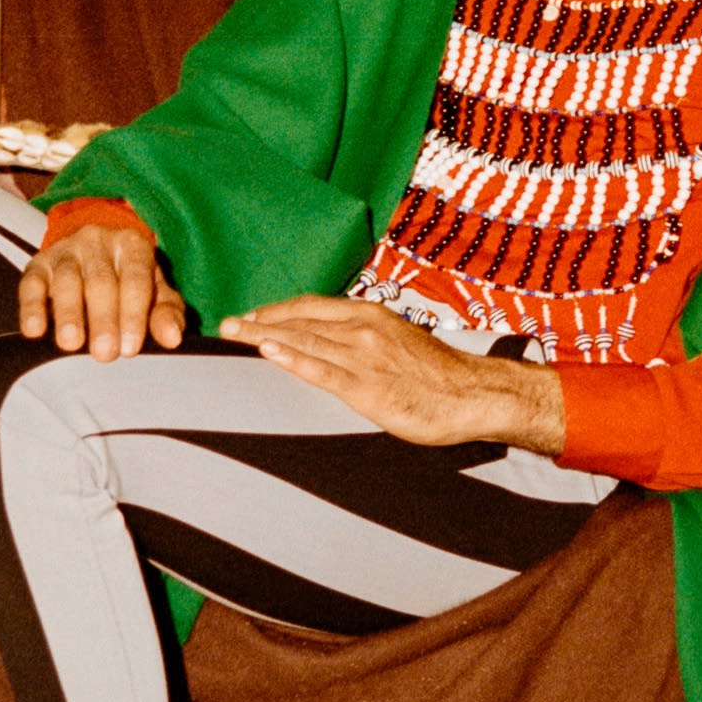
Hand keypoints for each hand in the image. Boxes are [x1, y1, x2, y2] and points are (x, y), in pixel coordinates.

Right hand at [21, 220, 186, 359]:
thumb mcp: (155, 294)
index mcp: (132, 246)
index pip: (135, 279)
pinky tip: (34, 331)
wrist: (96, 255)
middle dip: (103, 320)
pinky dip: (32, 307)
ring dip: (69, 314)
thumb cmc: (130, 281)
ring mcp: (66, 250)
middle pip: (101, 281)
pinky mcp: (38, 264)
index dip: (133, 315)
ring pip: (67, 280)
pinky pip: (32, 283)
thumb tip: (172, 338)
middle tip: (104, 353)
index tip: (130, 348)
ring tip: (71, 344)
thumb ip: (165, 314)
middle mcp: (98, 242)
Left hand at [218, 296, 565, 451]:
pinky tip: (268, 352)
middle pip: (299, 320)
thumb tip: (338, 345)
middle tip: (227, 325)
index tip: (251, 317)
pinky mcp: (367, 386)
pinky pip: (322, 369)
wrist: (474, 394)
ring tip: (233, 334)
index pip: (311, 307)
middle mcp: (363, 328)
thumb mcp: (400, 343)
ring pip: (303, 340)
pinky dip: (292, 358)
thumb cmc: (439, 375)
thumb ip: (367, 340)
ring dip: (263, 336)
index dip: (277, 311)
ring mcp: (364, 356)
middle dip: (259, 321)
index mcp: (370, 316)